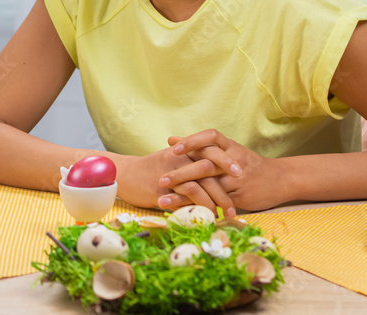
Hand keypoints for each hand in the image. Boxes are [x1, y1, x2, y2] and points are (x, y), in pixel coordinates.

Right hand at [111, 148, 235, 212]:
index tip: (241, 174)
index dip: (227, 161)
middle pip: (210, 166)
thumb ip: (189, 162)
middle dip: (228, 182)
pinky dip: (201, 206)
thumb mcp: (171, 160)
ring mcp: (171, 172)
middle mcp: (179, 158)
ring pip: (201, 184)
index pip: (210, 150)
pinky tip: (210, 216)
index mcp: (183, 150)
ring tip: (229, 213)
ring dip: (218, 200)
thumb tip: (211, 171)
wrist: (124, 174)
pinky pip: (187, 196)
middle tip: (241, 198)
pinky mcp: (163, 188)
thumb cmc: (149, 169)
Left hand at [157, 129, 285, 213]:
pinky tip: (183, 212)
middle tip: (161, 179)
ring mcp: (237, 179)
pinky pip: (217, 202)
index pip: (210, 138)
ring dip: (184, 195)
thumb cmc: (248, 164)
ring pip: (209, 187)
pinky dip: (199, 206)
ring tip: (163, 200)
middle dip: (182, 173)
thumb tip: (171, 139)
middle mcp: (233, 161)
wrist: (281, 179)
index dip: (192, 141)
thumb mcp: (228, 150)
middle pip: (206, 164)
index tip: (172, 148)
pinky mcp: (240, 196)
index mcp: (230, 147)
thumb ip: (200, 146)